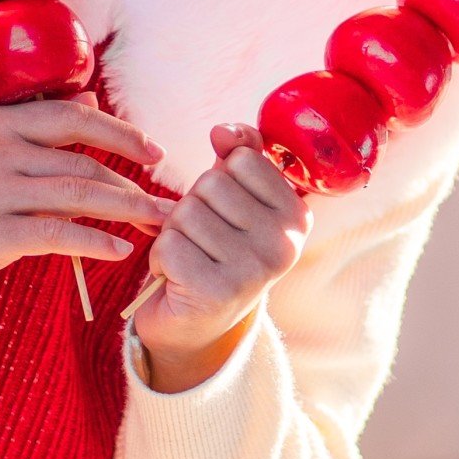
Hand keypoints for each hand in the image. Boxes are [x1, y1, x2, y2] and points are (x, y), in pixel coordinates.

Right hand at [0, 99, 173, 317]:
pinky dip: (93, 242)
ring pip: (77, 195)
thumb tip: (91, 100)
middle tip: (165, 204)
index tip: (153, 151)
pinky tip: (119, 250)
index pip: (73, 118)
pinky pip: (55, 234)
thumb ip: (37, 124)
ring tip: (158, 224)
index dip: (120, 133)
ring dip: (126, 211)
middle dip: (131, 185)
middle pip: (82, 162)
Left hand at [132, 125, 311, 392]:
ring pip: (185, 213)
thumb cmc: (216, 252)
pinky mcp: (215, 292)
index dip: (220, 182)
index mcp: (297, 216)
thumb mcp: (235, 200)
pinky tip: (178, 279)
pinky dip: (161, 258)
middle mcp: (284, 244)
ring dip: (174, 235)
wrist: (197, 326)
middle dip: (192, 208)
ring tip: (192, 259)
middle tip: (204, 242)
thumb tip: (222, 131)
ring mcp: (253, 270)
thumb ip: (238, 156)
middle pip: (210, 184)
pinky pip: (168, 245)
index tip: (227, 216)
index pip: (243, 160)